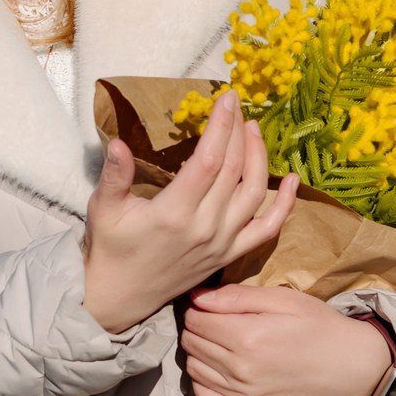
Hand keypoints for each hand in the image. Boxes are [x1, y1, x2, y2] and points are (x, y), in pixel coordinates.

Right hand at [82, 91, 297, 333]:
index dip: (221, 126)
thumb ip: (115, 174)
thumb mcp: (104, 208)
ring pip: (253, 193)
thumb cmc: (109, 249)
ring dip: (259, 157)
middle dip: (239, 132)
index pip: (209, 160)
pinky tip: (291, 180)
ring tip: (253, 129)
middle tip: (238, 106)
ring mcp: (222, 243)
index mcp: (174, 213)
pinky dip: (284, 205)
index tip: (227, 98)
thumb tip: (119, 142)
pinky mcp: (230, 256)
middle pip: (234, 170)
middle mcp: (204, 228)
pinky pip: (267, 230)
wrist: (119, 297)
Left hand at [180, 283, 391, 395]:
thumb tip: (197, 296)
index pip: (196, 319)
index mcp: (248, 336)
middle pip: (191, 343)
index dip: (198, 307)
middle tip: (214, 321)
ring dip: (198, 353)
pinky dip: (202, 384)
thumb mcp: (284, 299)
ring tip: (218, 343)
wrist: (352, 367)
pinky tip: (217, 371)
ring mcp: (244, 395)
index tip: (210, 305)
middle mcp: (241, 369)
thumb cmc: (320, 326)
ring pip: (194, 370)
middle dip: (196, 327)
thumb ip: (238, 296)